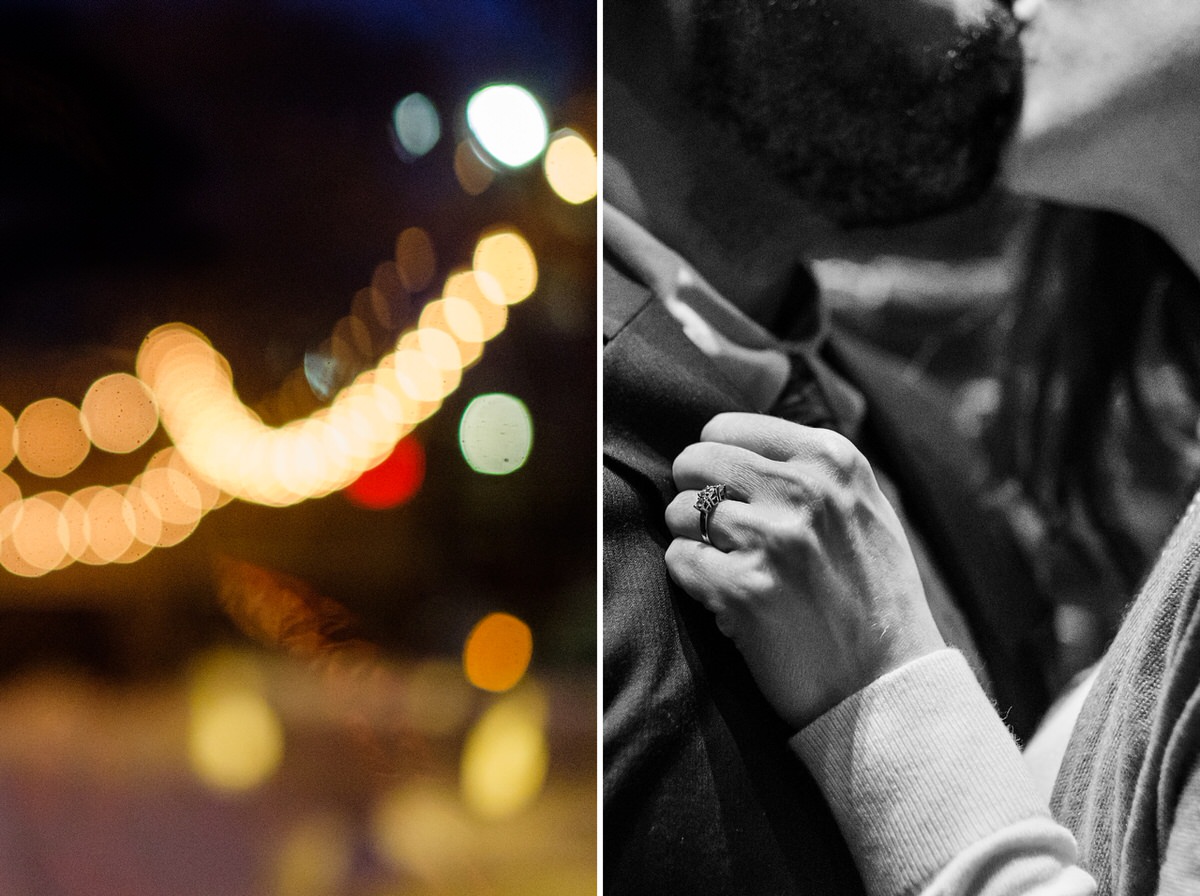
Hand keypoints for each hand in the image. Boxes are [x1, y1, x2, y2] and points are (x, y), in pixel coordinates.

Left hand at [665, 412, 944, 729]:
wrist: (889, 684)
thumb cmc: (873, 596)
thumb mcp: (862, 507)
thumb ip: (809, 469)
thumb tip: (732, 443)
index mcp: (832, 459)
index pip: (724, 428)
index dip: (715, 463)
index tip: (729, 493)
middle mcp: (804, 489)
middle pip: (693, 461)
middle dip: (695, 495)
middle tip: (719, 532)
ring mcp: (773, 538)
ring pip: (679, 511)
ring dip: (694, 542)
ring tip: (731, 567)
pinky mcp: (744, 589)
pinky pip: (678, 561)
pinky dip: (693, 581)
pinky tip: (727, 598)